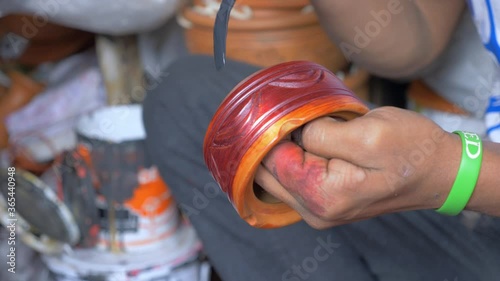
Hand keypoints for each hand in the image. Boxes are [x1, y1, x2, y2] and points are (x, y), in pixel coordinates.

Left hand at [258, 106, 462, 228]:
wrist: (438, 173)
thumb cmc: (412, 151)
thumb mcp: (367, 134)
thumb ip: (320, 134)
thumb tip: (288, 128)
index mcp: (323, 197)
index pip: (271, 161)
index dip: (274, 130)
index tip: (285, 107)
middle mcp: (314, 211)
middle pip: (267, 171)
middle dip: (272, 140)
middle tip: (291, 112)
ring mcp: (317, 209)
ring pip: (275, 175)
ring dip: (282, 148)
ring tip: (304, 124)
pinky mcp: (322, 201)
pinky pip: (291, 178)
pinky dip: (291, 156)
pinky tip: (307, 139)